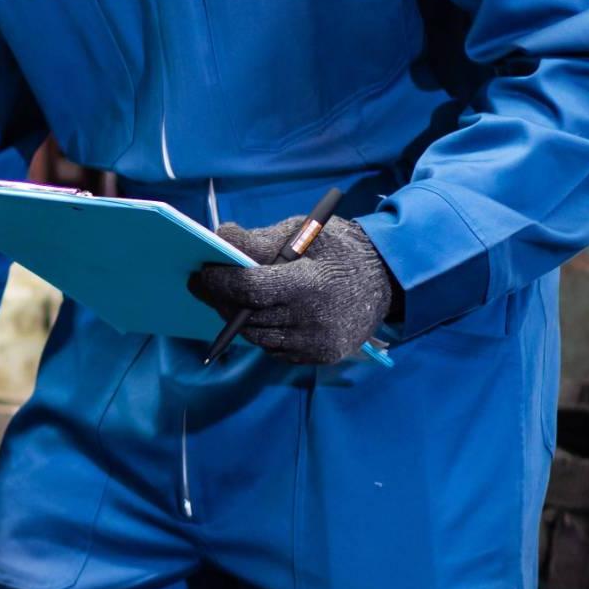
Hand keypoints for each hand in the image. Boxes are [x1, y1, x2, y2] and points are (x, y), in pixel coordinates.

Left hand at [187, 215, 393, 364]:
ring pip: (256, 336)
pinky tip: (262, 313)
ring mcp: (317, 342)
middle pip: (247, 316)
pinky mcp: (319, 356)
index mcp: (311, 283)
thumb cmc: (339, 250)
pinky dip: (262, 331)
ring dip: (238, 317)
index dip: (220, 281)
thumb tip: (219, 236)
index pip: (250, 288)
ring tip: (230, 297)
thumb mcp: (305, 232)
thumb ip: (260, 239)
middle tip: (205, 283)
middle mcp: (314, 319)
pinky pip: (274, 348)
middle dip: (221, 298)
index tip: (201, 271)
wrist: (387, 281)